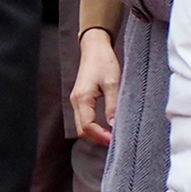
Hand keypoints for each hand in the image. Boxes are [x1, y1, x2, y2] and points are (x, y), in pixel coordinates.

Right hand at [70, 27, 119, 145]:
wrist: (94, 48)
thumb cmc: (104, 62)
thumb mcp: (113, 83)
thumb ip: (113, 104)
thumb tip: (114, 124)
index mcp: (82, 99)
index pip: (87, 126)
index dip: (100, 136)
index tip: (114, 141)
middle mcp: (76, 101)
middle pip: (82, 129)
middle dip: (96, 138)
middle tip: (114, 143)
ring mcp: (76, 100)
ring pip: (82, 125)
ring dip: (95, 133)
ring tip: (112, 137)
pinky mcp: (81, 98)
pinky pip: (84, 118)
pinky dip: (93, 126)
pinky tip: (106, 127)